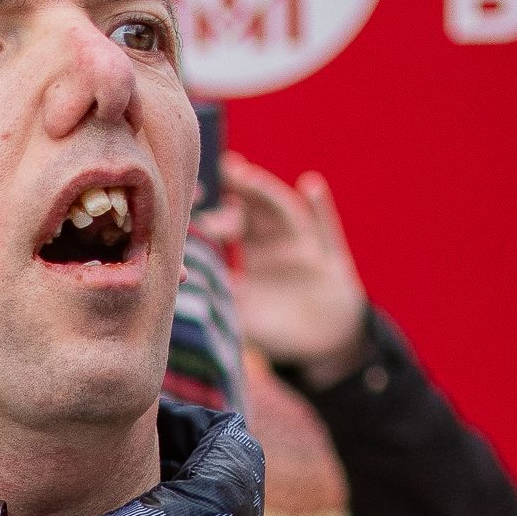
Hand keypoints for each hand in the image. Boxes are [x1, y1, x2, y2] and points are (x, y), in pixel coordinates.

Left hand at [194, 157, 367, 381]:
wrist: (321, 347)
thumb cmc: (277, 329)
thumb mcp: (242, 316)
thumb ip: (218, 300)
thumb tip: (184, 287)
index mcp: (255, 252)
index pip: (235, 222)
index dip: (218, 211)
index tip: (197, 196)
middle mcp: (279, 243)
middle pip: (258, 208)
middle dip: (242, 187)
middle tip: (222, 168)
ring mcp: (306, 248)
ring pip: (285, 213)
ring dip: (266, 194)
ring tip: (247, 178)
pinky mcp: (332, 261)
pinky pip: (327, 230)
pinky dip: (320, 208)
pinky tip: (310, 184)